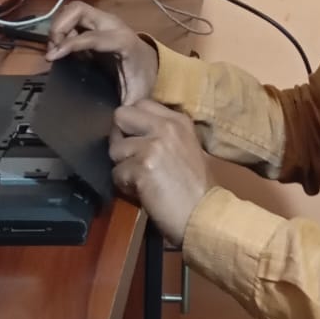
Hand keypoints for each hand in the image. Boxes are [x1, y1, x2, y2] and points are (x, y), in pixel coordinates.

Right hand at [45, 2, 157, 104]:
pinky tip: (62, 47)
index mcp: (123, 42)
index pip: (92, 36)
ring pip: (73, 10)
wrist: (154, 64)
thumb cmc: (144, 79)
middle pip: (78, 10)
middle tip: (52, 50)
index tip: (53, 56)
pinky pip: (74, 17)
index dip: (70, 44)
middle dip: (59, 26)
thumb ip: (125, 110)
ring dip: (59, 25)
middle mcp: (113, 25)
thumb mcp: (136, 96)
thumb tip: (112, 127)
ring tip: (56, 48)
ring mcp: (103, 21)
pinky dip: (63, 27)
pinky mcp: (96, 23)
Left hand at [108, 100, 210, 245]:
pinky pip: (116, 173)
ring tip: (140, 180)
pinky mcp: (142, 167)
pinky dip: (125, 186)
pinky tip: (142, 193)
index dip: (132, 123)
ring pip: (114, 149)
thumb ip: (163, 134)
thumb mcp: (186, 147)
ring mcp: (153, 145)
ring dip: (122, 167)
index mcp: (178, 120)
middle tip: (131, 157)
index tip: (136, 139)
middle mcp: (165, 126)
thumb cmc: (198, 188)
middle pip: (121, 116)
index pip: (141, 104)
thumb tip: (133, 132)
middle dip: (120, 137)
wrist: (204, 214)